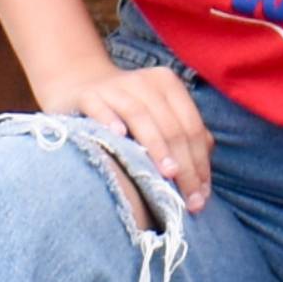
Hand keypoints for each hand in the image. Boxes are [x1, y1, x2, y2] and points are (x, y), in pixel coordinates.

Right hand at [37, 54, 210, 210]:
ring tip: (167, 174)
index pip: (191, 127)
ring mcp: (114, 87)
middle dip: (184, 166)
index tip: (202, 196)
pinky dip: (110, 120)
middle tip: (188, 199)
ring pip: (141, 116)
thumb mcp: (159, 116)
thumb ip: (184, 137)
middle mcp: (144, 82)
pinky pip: (100, 108)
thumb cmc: (126, 111)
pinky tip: (119, 137)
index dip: (200, 162)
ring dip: (156, 147)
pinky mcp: (87, 95)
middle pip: (171, 126)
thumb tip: (203, 175)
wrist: (79, 84)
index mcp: (167, 85)